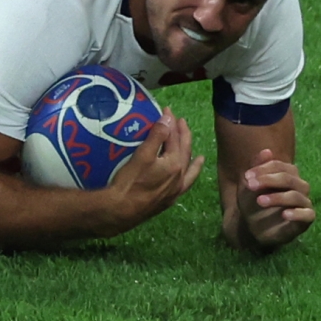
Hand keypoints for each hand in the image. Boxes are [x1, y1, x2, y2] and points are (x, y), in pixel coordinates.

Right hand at [110, 107, 204, 231]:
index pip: (175, 138)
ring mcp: (175, 189)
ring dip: (191, 157)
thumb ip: (157, 136)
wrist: (122, 210)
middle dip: (183, 135)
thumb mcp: (142, 155)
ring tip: (198, 153)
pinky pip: (185, 184)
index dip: (171, 122)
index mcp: (174, 163)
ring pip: (188, 169)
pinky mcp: (169, 199)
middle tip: (180, 122)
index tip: (167, 110)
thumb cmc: (130, 181)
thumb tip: (168, 118)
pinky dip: (189, 176)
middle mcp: (179, 176)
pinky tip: (185, 177)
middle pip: (185, 151)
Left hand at [238, 149, 314, 247]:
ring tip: (260, 201)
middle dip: (268, 180)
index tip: (246, 176)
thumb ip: (256, 167)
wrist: (250, 227)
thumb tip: (267, 151)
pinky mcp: (305, 221)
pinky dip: (298, 213)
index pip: (280, 166)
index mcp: (287, 175)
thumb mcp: (248, 185)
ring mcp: (303, 203)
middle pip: (289, 178)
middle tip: (250, 186)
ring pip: (296, 196)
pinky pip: (308, 214)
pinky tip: (284, 214)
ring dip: (277, 197)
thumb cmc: (252, 202)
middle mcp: (299, 187)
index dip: (263, 169)